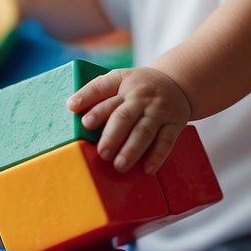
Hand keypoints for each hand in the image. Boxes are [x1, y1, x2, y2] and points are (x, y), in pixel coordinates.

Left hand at [66, 66, 190, 174]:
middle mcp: (140, 96)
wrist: (178, 83)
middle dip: (111, 135)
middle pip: (123, 116)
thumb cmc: (140, 87)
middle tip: (101, 153)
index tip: (72, 108)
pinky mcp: (173, 123)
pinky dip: (156, 156)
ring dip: (130, 150)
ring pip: (143, 131)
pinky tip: (147, 169)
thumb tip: (72, 109)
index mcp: (122, 81)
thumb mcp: (121, 81)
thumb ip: (100, 94)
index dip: (86, 97)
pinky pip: (165, 141)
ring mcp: (158, 110)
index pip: (102, 87)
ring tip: (119, 165)